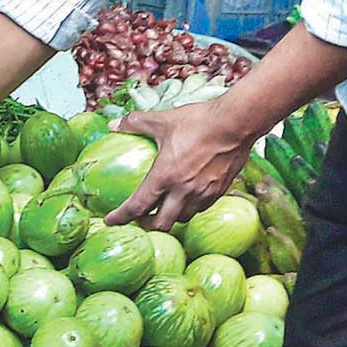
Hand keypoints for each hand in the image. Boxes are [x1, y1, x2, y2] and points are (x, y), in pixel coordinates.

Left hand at [104, 100, 255, 231]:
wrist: (236, 123)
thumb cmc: (199, 121)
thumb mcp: (162, 120)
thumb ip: (135, 123)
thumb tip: (114, 124)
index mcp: (165, 176)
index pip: (138, 206)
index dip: (121, 217)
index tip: (110, 221)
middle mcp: (184, 191)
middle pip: (162, 224)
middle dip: (147, 226)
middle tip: (140, 218)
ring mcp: (203, 194)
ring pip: (183, 218)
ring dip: (169, 217)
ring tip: (163, 208)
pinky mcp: (219, 192)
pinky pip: (200, 208)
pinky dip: (188, 208)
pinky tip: (186, 197)